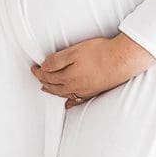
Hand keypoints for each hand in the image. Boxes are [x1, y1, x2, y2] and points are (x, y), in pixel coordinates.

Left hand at [32, 32, 155, 107]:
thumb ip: (57, 60)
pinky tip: (68, 105)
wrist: (123, 60)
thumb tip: (43, 67)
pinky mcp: (95, 91)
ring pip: (64, 94)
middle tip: (37, 77)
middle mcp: (75, 87)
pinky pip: (78, 100)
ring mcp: (85, 91)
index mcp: (68, 77)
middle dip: (44, 82)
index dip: (39, 72)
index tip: (33, 68)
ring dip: (53, 91)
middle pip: (54, 86)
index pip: (48, 75)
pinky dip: (70, 103)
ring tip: (46, 89)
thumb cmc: (99, 52)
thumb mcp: (74, 52)